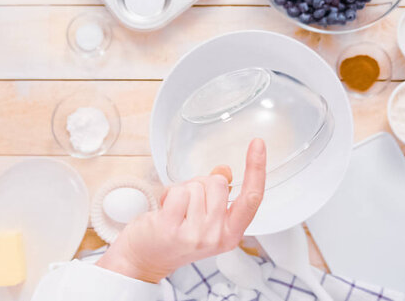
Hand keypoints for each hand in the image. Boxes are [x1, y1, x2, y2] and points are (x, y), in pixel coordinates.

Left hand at [96, 139, 266, 282]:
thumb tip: (225, 171)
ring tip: (175, 209)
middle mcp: (217, 236)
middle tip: (188, 203)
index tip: (258, 144)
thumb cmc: (176, 236)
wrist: (145, 260)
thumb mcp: (205, 218)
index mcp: (231, 234)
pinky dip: (170, 193)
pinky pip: (179, 192)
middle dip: (201, 183)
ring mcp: (195, 235)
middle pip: (219, 183)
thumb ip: (219, 194)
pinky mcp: (172, 229)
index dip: (257, 168)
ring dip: (183, 190)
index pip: (252, 198)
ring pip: (197, 186)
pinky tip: (165, 209)